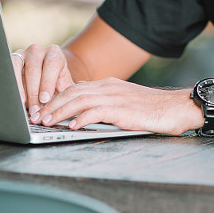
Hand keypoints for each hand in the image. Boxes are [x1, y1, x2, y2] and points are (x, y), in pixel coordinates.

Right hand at [12, 44, 76, 123]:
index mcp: (54, 53)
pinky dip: (13, 85)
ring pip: (20, 69)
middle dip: (34, 92)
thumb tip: (70, 106)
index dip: (48, 83)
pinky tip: (17, 98)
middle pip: (34, 69)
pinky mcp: (13, 59)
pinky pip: (10, 70)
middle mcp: (38, 51)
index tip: (45, 99)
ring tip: (25, 106)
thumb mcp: (63, 87)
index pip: (52, 65)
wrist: (46, 79)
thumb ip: (67, 93)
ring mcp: (24, 53)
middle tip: (36, 109)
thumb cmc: (56, 84)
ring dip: (22, 90)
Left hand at [37, 78, 203, 135]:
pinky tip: (72, 127)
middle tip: (37, 118)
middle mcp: (108, 87)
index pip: (75, 88)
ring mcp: (115, 97)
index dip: (56, 99)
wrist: (176, 108)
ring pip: (79, 100)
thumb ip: (105, 107)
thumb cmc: (152, 110)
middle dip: (51, 105)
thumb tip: (82, 118)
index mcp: (108, 85)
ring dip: (60, 112)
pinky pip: (97, 111)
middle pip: (72, 92)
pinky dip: (82, 118)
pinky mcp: (123, 109)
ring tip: (47, 123)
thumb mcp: (124, 104)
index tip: (43, 110)